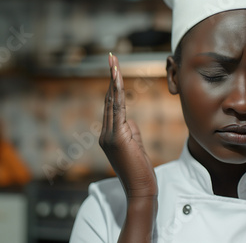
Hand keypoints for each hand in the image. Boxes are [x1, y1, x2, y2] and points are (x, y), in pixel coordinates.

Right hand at [99, 53, 157, 197]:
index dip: (111, 86)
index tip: (113, 69)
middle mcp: (104, 134)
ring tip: (114, 61)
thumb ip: (130, 130)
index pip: (110, 106)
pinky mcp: (116, 138)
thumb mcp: (135, 145)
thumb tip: (129, 119)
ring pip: (111, 102)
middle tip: (112, 57)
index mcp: (108, 135)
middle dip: (111, 77)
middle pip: (108, 99)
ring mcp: (108, 136)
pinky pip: (117, 110)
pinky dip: (116, 92)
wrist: (140, 189)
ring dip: (113, 80)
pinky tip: (117, 78)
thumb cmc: (140, 169)